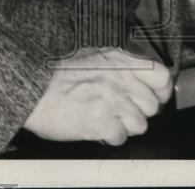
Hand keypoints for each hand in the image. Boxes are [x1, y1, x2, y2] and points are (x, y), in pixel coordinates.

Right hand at [23, 46, 171, 144]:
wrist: (32, 88)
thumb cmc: (56, 74)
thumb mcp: (94, 56)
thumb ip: (119, 66)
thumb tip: (137, 78)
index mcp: (121, 60)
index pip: (161, 76)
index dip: (162, 91)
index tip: (157, 98)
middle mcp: (121, 80)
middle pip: (152, 106)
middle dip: (139, 112)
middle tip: (123, 112)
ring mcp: (113, 102)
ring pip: (140, 125)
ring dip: (125, 126)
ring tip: (107, 120)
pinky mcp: (101, 123)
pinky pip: (120, 138)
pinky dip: (110, 137)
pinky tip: (97, 128)